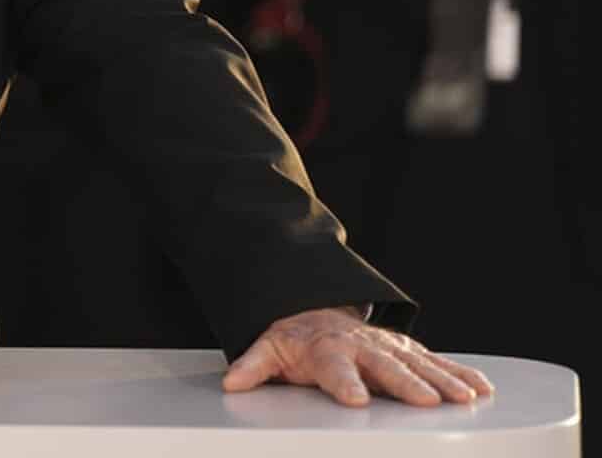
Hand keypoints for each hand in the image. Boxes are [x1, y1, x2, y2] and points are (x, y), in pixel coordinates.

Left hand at [225, 307, 493, 406]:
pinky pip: (438, 361)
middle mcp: (363, 347)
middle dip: (406, 384)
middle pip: (386, 367)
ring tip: (465, 398)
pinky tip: (482, 389)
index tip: (355, 400)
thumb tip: (231, 383)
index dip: (344, 384)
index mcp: (327, 349)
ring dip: (443, 380)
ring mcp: (389, 348)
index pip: (335, 369)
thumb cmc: (297, 339)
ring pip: (419, 364)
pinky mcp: (409, 351)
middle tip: (425, 401)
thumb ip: (254, 366)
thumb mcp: (269, 347)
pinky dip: (461, 373)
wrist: (318, 311)